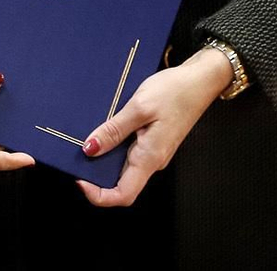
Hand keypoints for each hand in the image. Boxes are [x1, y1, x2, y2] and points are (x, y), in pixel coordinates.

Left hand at [75, 47, 232, 207]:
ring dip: (104, 159)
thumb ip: (114, 130)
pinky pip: (129, 153)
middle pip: (121, 183)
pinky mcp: (153, 141)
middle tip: (77, 155)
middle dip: (96, 175)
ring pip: (124, 167)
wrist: (200, 81)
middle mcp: (152, 160)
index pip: (123, 195)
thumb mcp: (139, 107)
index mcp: (150, 158)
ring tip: (88, 138)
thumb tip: (90, 149)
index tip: (80, 179)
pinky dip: (114, 146)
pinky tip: (105, 130)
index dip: (99, 195)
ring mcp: (153, 152)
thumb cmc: (175, 91)